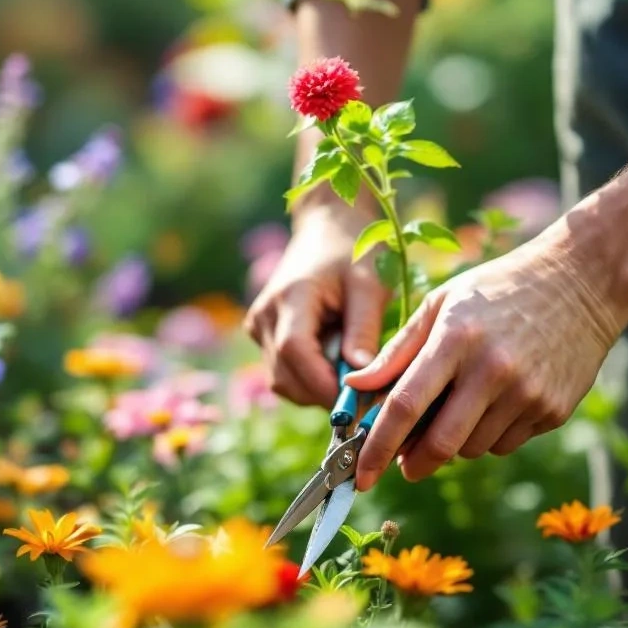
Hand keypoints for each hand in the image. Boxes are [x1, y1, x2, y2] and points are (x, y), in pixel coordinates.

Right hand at [244, 206, 388, 406]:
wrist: (327, 225)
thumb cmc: (354, 250)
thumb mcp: (369, 285)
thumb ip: (364, 330)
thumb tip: (362, 377)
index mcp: (291, 297)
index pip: (295, 352)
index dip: (322, 383)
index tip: (357, 402)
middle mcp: (264, 315)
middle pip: (285, 376)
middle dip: (323, 393)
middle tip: (363, 395)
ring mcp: (258, 326)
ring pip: (282, 381)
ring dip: (315, 387)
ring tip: (349, 369)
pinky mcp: (261, 333)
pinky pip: (282, 372)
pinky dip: (308, 378)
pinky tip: (333, 360)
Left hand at [343, 225, 627, 488]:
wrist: (582, 281)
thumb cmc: (498, 289)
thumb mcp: (441, 303)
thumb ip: (397, 351)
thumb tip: (355, 387)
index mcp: (455, 339)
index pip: (405, 405)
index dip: (378, 447)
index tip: (362, 474)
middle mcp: (492, 370)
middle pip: (440, 443)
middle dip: (413, 464)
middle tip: (404, 465)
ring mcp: (528, 393)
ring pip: (473, 449)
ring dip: (454, 445)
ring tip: (459, 410)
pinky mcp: (554, 409)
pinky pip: (506, 444)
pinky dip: (489, 436)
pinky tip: (496, 403)